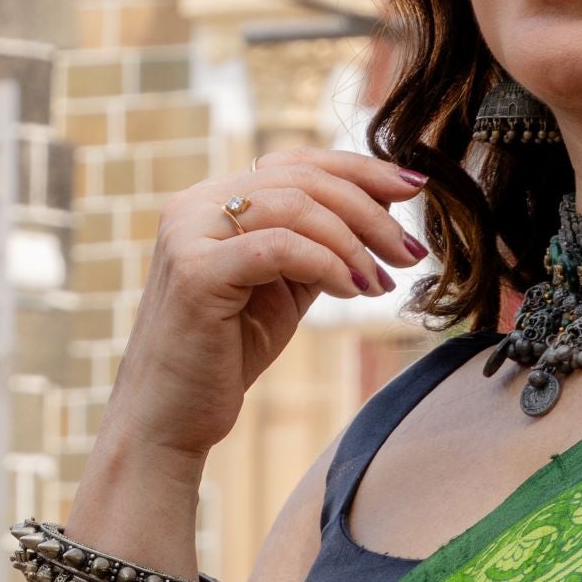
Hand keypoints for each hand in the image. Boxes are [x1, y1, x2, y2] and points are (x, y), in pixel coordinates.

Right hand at [93, 148, 428, 488]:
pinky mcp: (196, 272)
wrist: (167, 419)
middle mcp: (194, 207)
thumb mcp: (281, 292)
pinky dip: (327, 264)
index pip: (295, 162)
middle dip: (369, 209)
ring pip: (294, 206)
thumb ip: (317, 249)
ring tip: (383, 282)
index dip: (358, 169)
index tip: (413, 189)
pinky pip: (279, 248)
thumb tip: (380, 211)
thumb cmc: (224, 358)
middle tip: (410, 251)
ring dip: (354, 242)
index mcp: (211, 202)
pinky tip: (354, 292)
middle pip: (301, 177)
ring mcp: (190, 235)